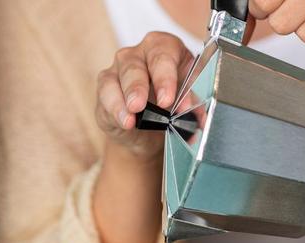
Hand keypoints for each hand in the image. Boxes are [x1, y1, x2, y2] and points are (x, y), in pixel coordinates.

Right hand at [92, 32, 192, 242]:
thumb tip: (238, 147)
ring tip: (135, 111)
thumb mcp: (197, 134)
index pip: (179, 52)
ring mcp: (124, 73)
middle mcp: (150, 59)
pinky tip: (122, 120)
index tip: (181, 92)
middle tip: (160, 97)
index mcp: (180, 60)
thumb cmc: (178, 137)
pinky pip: (103, 92)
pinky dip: (112, 106)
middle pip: (150, 52)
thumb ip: (206, 128)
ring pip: (122, 68)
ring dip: (129, 89)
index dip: (180, 68)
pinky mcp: (105, 93)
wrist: (149, 151)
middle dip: (154, 75)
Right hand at [95, 32, 193, 160]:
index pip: (164, 54)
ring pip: (121, 77)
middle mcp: (141, 54)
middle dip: (141, 86)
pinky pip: (107, 93)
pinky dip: (116, 109)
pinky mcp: (106, 86)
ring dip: (129, 96)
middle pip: (137, 64)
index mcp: (166, 49)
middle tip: (146, 105)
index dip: (166, 77)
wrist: (150, 131)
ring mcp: (120, 68)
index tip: (168, 99)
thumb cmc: (170, 106)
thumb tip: (199, 117)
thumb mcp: (185, 102)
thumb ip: (191, 106)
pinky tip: (126, 120)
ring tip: (134, 112)